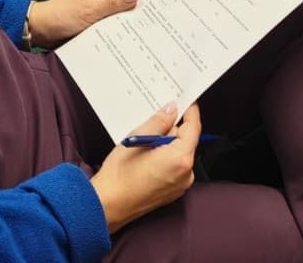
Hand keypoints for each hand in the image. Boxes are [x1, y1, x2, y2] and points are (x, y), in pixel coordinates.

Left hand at [27, 0, 137, 48]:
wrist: (41, 30)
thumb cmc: (60, 16)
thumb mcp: (89, 11)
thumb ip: (112, 5)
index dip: (135, 2)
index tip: (149, 13)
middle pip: (121, 4)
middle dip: (130, 15)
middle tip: (147, 27)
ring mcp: (95, 8)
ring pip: (115, 16)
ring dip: (121, 25)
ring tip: (137, 36)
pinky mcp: (92, 21)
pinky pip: (107, 24)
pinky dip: (113, 31)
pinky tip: (122, 40)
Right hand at [90, 103, 200, 233]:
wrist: (109, 204)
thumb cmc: (120, 174)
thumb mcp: (138, 137)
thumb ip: (159, 121)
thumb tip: (172, 109)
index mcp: (180, 159)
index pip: (193, 127)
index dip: (189, 110)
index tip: (185, 99)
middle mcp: (186, 174)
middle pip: (185, 140)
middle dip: (172, 127)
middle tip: (155, 116)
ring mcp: (180, 185)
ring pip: (179, 152)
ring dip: (166, 142)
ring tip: (145, 138)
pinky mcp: (173, 191)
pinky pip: (174, 165)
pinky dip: (165, 155)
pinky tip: (147, 152)